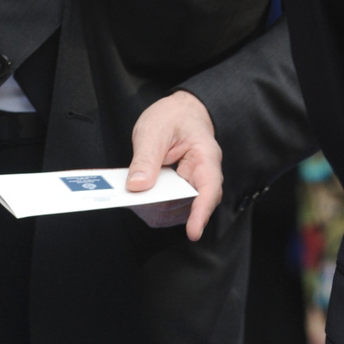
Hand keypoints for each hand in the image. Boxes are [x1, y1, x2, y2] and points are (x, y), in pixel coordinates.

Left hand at [126, 92, 222, 240]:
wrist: (180, 110)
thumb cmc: (173, 116)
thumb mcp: (155, 130)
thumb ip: (146, 158)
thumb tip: (137, 186)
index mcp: (204, 156)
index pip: (209, 188)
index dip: (202, 212)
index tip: (193, 232)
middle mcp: (202, 174)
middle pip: (191, 204)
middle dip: (163, 208)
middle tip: (136, 202)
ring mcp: (191, 184)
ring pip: (178, 210)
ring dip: (155, 209)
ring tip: (134, 197)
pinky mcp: (179, 190)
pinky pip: (169, 207)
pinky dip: (152, 206)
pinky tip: (139, 197)